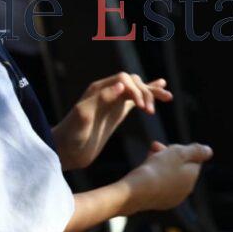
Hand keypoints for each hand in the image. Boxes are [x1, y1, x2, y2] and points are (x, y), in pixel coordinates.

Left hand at [53, 73, 172, 170]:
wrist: (65, 151)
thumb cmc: (71, 135)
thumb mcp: (84, 116)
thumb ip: (101, 98)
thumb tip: (123, 85)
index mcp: (98, 90)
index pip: (124, 79)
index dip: (136, 90)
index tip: (142, 108)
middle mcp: (107, 92)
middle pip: (133, 83)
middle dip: (145, 93)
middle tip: (150, 112)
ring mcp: (112, 102)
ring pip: (136, 89)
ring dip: (151, 92)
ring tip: (167, 97)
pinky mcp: (116, 113)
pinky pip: (134, 98)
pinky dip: (148, 93)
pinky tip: (161, 86)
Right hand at [121, 142, 212, 214]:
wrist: (137, 191)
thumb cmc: (158, 169)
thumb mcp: (178, 153)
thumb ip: (196, 151)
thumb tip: (209, 151)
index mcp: (192, 177)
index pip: (192, 159)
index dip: (179, 150)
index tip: (167, 146)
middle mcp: (185, 190)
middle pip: (180, 168)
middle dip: (168, 156)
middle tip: (153, 146)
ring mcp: (172, 198)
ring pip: (169, 176)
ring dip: (160, 165)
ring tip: (148, 156)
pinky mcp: (159, 203)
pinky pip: (160, 186)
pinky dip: (154, 178)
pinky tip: (144, 173)